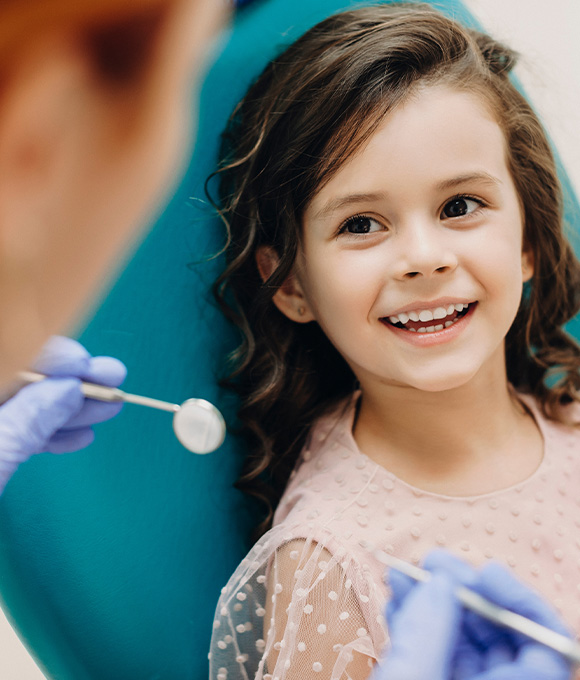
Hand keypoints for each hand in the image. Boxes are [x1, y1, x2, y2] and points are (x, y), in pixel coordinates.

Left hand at [0, 336, 125, 492]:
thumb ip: (30, 418)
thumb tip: (70, 389)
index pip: (18, 356)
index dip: (54, 356)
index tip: (89, 366)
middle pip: (29, 380)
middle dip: (74, 381)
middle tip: (114, 378)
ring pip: (31, 408)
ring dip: (73, 409)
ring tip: (110, 409)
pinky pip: (23, 434)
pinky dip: (53, 436)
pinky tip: (80, 437)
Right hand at [374, 550, 572, 679]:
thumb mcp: (411, 679)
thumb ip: (430, 631)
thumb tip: (443, 580)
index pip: (547, 648)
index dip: (521, 604)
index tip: (486, 573)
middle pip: (498, 636)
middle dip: (465, 592)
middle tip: (433, 563)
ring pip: (461, 639)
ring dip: (432, 599)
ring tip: (401, 573)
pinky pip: (435, 650)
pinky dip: (416, 621)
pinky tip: (397, 599)